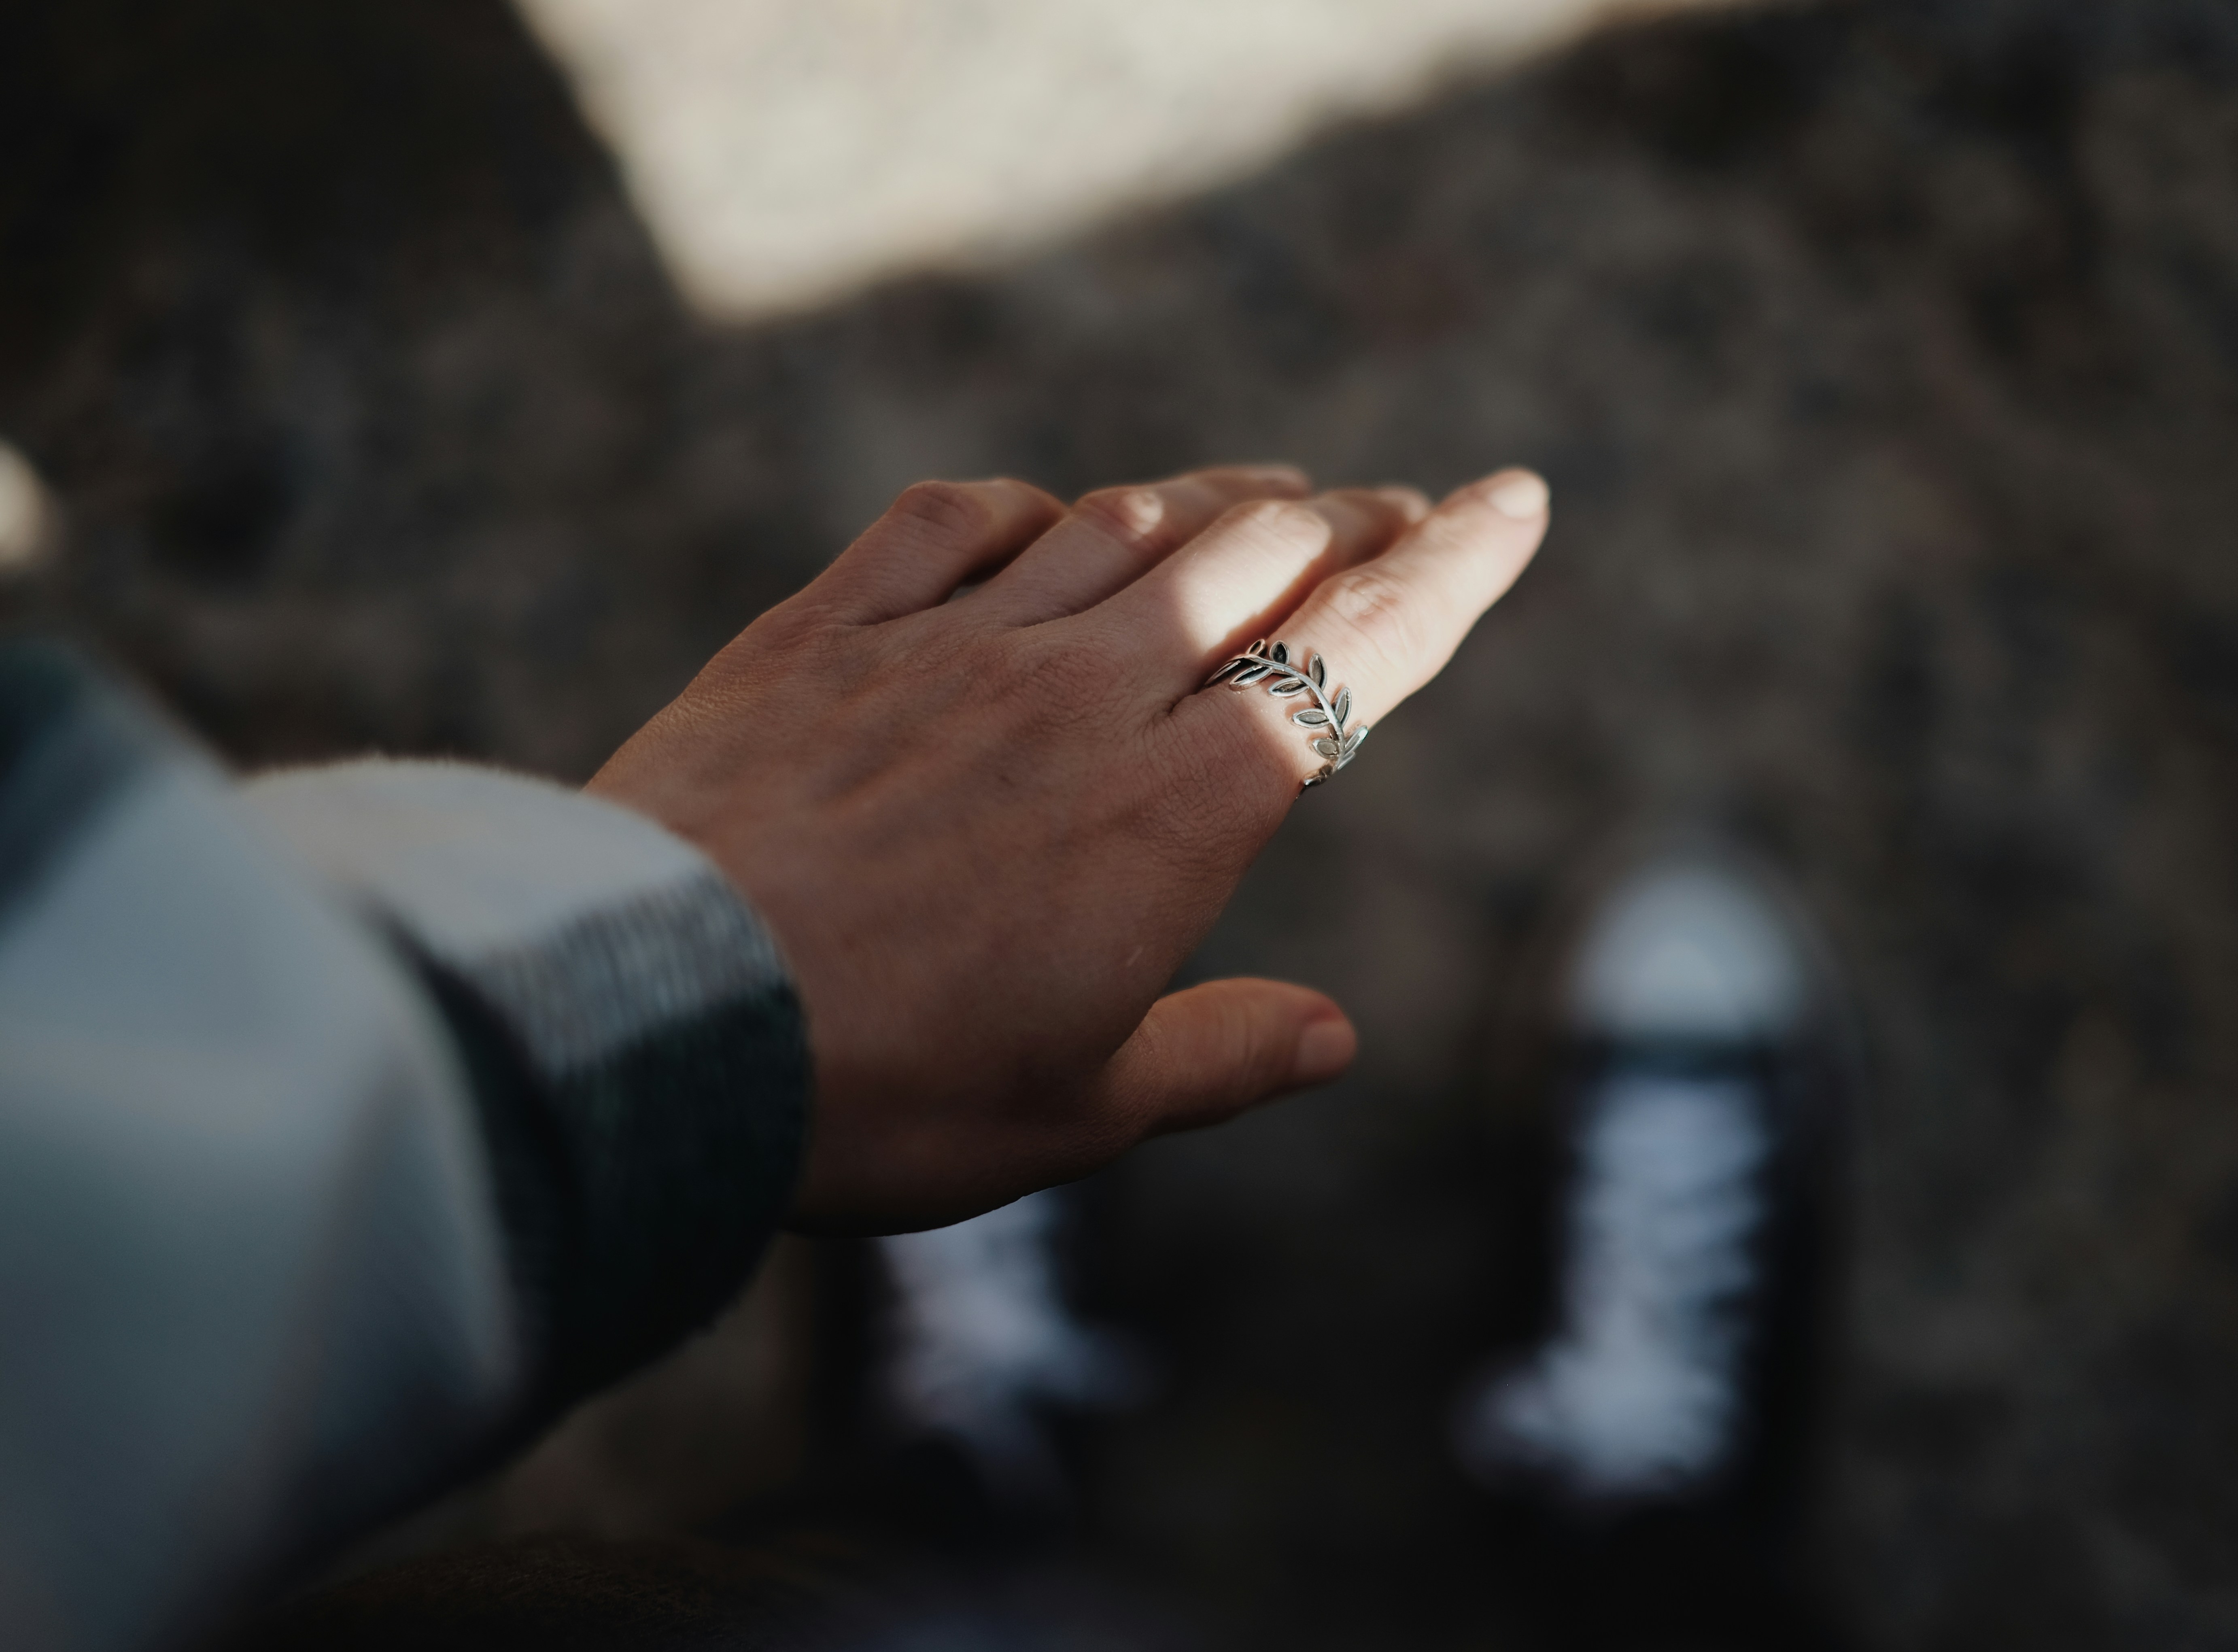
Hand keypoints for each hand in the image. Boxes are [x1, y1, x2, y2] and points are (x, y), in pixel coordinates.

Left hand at [588, 462, 1548, 1231]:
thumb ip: (1215, 1058)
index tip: (1518, 499)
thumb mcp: (1074, 1115)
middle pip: (1256, 557)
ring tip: (1268, 494)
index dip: (1454, 569)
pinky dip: (1028, 508)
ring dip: (1216, 498)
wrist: (652, 1016)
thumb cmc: (879, 1092)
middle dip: (1347, 522)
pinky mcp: (824, 630)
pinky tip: (1048, 521)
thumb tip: (1334, 1037)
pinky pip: (950, 523)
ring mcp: (950, 646)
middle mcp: (1084, 695)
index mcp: (1177, 811)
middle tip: (1392, 509)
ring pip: (1124, 524)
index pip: (1357, 652)